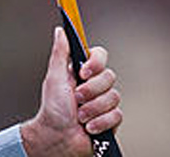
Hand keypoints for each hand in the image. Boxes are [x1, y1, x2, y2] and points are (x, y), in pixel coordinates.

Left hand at [20, 27, 122, 156]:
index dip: (96, 63)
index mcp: (83, 72)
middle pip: (109, 77)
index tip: (83, 72)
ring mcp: (104, 102)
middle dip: (90, 91)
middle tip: (76, 99)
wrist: (57, 138)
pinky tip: (89, 126)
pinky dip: (100, 122)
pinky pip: (116, 115)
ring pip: (113, 97)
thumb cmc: (53, 110)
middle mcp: (96, 85)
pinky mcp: (111, 120)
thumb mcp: (54, 78)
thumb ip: (60, 53)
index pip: (100, 56)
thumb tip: (60, 31)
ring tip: (79, 116)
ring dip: (92, 109)